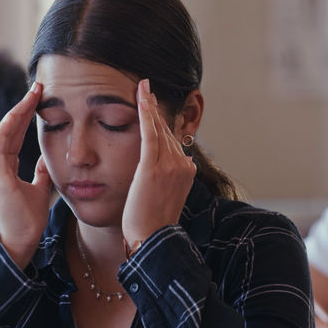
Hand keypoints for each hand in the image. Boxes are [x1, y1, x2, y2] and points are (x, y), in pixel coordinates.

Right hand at [0, 82, 53, 266]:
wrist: (19, 243)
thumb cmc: (27, 221)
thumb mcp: (39, 191)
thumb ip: (40, 173)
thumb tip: (47, 158)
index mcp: (3, 170)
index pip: (14, 136)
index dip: (25, 117)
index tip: (39, 99)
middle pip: (8, 129)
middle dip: (22, 107)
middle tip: (38, 87)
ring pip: (3, 132)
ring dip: (17, 111)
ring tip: (33, 93)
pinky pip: (0, 143)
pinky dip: (10, 126)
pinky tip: (21, 111)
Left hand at [121, 80, 196, 245]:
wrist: (151, 240)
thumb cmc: (152, 224)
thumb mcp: (165, 197)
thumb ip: (168, 178)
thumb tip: (171, 167)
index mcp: (186, 172)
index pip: (172, 141)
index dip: (161, 122)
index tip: (154, 105)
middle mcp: (182, 165)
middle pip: (167, 131)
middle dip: (155, 110)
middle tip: (146, 88)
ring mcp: (170, 165)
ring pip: (159, 129)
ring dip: (150, 106)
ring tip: (142, 87)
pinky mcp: (153, 167)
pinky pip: (150, 133)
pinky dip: (146, 113)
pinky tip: (141, 97)